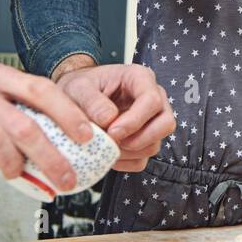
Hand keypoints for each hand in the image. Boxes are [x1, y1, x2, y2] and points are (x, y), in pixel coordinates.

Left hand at [54, 62, 174, 171]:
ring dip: (129, 152)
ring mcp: (152, 122)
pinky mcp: (143, 142)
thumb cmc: (80, 88)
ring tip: (105, 146)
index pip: (152, 100)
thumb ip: (91, 100)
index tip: (112, 131)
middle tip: (114, 141)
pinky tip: (107, 154)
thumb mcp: (78, 87)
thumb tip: (108, 119)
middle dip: (140, 139)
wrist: (74, 99)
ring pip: (155, 145)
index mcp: (140, 79)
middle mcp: (154, 99)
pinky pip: (142, 160)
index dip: (135, 120)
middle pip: (166, 124)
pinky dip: (124, 162)